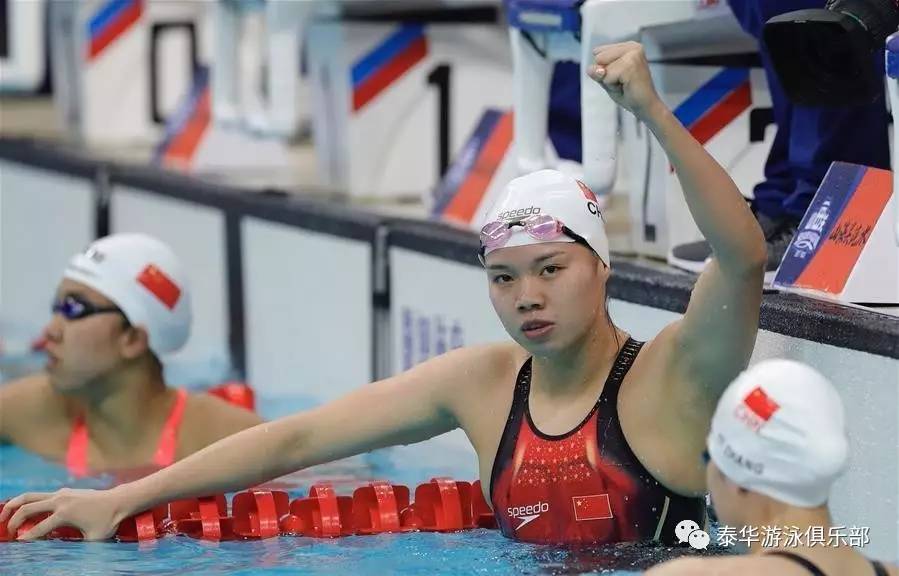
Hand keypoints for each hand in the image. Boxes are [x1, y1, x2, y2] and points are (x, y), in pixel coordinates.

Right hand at [0, 487, 125, 540]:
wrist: (119, 501)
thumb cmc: (108, 522)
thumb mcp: (93, 540)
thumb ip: (77, 547)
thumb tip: (67, 558)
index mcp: (65, 513)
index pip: (38, 529)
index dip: (26, 539)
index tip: (18, 545)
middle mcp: (59, 500)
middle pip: (27, 508)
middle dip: (12, 520)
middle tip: (7, 532)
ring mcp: (60, 493)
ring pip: (29, 496)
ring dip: (13, 505)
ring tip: (3, 516)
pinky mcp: (62, 492)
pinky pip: (39, 495)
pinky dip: (26, 502)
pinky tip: (22, 511)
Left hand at [587, 42, 663, 120]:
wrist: (645, 107)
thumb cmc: (628, 93)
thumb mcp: (606, 80)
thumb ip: (596, 71)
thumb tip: (591, 68)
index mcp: (628, 46)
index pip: (597, 53)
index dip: (603, 69)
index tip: (620, 76)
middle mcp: (632, 46)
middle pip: (598, 58)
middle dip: (606, 75)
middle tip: (623, 82)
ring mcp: (633, 54)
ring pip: (602, 68)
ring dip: (609, 82)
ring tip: (625, 84)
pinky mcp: (631, 65)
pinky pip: (607, 77)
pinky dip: (612, 86)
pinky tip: (627, 87)